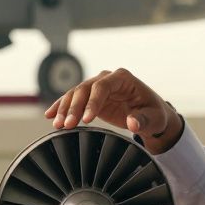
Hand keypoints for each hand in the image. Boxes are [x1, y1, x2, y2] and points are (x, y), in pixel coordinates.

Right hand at [43, 68, 182, 153]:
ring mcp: (97, 87)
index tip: (87, 120)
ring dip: (64, 109)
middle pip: (85, 89)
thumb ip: (144, 120)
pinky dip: (61, 107)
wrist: (150, 116)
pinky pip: (73, 100)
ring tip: (57, 125)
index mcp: (123, 78)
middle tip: (67, 125)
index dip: (92, 102)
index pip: (102, 86)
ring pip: (75, 94)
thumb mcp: (154, 119)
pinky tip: (50, 115)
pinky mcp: (91, 98)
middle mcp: (107, 79)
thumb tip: (133, 122)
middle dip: (74, 107)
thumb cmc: (154, 115)